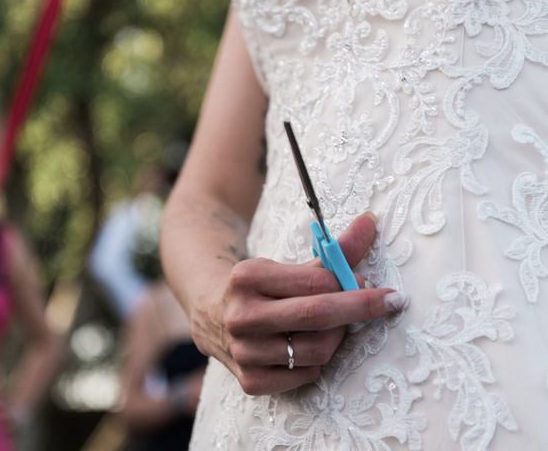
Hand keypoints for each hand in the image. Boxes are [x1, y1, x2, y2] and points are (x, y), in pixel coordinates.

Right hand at [190, 212, 406, 395]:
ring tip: (337, 326)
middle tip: (390, 302)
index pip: (314, 282)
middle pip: (317, 316)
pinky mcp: (250, 381)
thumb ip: (332, 249)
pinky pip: (306, 376)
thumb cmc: (262, 286)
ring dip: (338, 337)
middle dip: (361, 308)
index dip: (352, 284)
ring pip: (316, 351)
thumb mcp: (287, 264)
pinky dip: (319, 361)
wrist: (213, 314)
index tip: (374, 283)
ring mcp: (243, 352)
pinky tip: (313, 346)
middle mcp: (241, 316)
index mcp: (247, 277)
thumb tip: (371, 222)